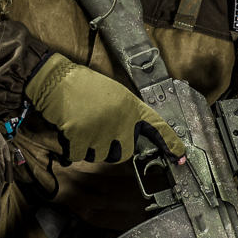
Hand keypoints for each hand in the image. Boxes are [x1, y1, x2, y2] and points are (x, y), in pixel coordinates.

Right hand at [25, 55, 185, 164]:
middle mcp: (122, 122)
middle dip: (109, 148)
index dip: (170, 143)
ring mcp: (102, 131)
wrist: (58, 80)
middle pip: (122, 153)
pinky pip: (78, 155)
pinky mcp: (82, 138)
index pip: (158, 127)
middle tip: (97, 131)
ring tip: (82, 126)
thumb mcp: (116, 96)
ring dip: (90, 148)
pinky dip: (72, 148)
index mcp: (132, 108)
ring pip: (100, 157)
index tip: (179, 156)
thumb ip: (126, 115)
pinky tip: (69, 131)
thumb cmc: (84, 86)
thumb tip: (130, 135)